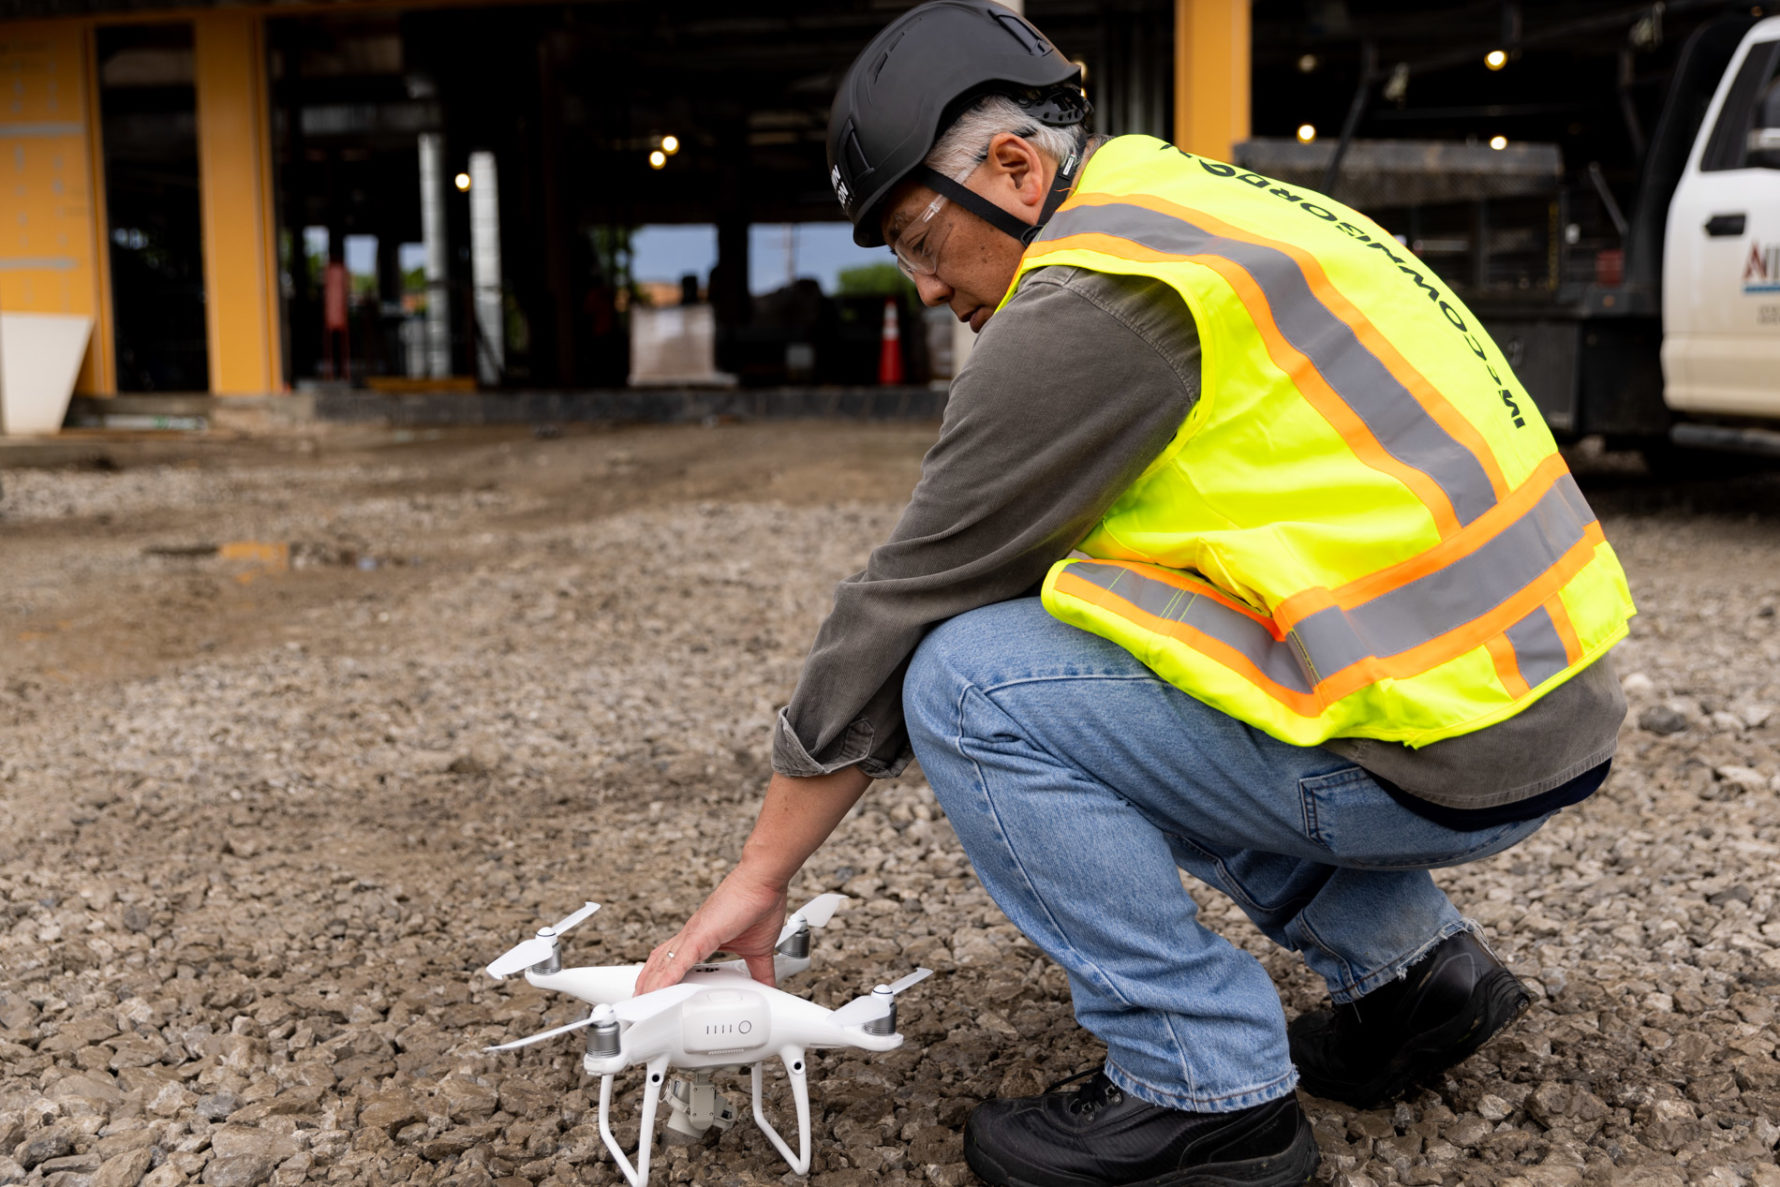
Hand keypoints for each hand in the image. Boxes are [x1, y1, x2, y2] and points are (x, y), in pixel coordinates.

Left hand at [635, 865, 788, 993]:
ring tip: (641, 1003)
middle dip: (647, 984)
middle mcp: (692, 936)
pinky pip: (677, 962)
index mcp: (702, 939)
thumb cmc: (759, 904)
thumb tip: (768, 986)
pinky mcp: (699, 936)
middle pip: (659, 963)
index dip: (662, 977)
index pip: (674, 961)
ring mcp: (693, 935)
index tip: (656, 993)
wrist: (763, 881)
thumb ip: (760, 971)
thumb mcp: (759, 950)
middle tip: (638, 1002)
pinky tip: (656, 992)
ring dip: (650, 985)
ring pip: (663, 964)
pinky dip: (665, 979)